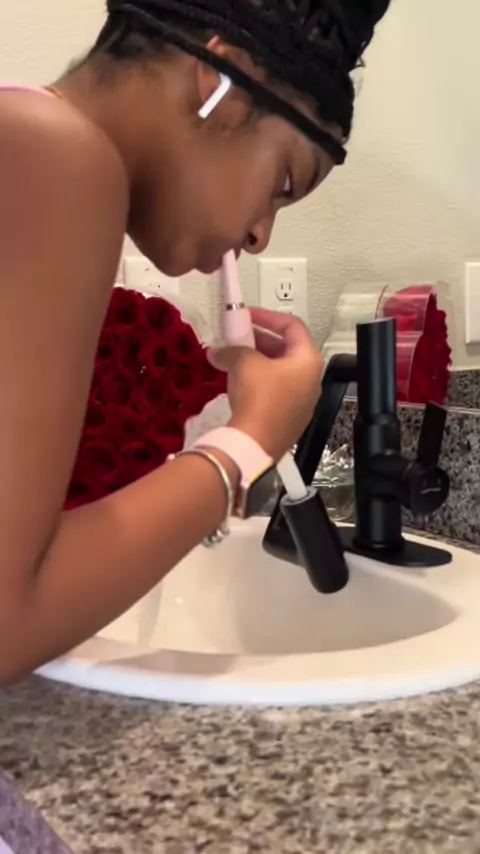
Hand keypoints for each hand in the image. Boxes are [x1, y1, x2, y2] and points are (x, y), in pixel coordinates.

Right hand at [208, 307, 323, 461]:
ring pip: (279, 373)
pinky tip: (238, 384)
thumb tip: (218, 351)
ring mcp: (302, 403)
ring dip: (256, 362)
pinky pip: (274, 393)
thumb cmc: (258, 396)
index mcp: (308, 361)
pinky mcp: (288, 421)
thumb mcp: (243, 361)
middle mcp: (311, 381)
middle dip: (259, 340)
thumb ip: (232, 349)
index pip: (293, 326)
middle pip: (287, 350)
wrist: (254, 443)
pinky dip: (257, 382)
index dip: (268, 316)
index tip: (246, 315)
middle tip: (237, 337)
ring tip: (233, 359)